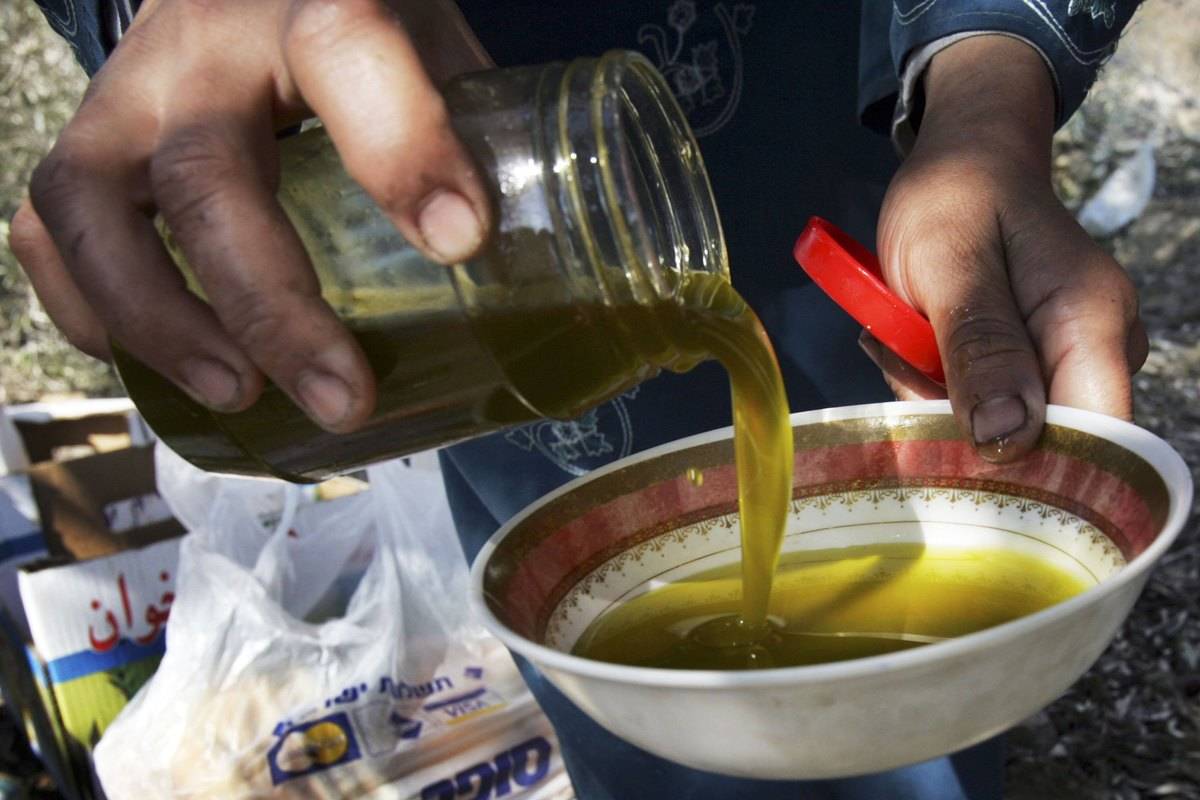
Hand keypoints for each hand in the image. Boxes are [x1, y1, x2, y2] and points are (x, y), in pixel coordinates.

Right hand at [7, 0, 491, 431]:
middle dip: (273, 306)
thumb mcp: (428, 44)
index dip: (401, 148)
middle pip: (207, 177)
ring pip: (93, 213)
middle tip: (343, 399)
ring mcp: (126, 98)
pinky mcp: (87, 144)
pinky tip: (159, 365)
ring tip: (239, 396)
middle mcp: (202, 49)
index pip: (346, 50)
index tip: (460, 241)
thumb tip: (510, 267)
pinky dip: (93, 310)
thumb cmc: (354, 23)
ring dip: (163, 324)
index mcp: (315, 4)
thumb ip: (467, 130)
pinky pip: (49, 233)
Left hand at [870, 35, 1146, 461]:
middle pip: (1035, 441)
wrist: (964, 159)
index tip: (948, 451)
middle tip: (900, 352)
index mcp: (1092, 324)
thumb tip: (1006, 441)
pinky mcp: (1030, 362)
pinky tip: (909, 337)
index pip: (1093, 442)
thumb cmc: (956, 196)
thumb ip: (980, 347)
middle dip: (956, 418)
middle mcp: (1096, 349)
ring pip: (998, 426)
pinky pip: (982, 403)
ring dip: (933, 394)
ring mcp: (1064, 357)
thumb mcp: (950, 264)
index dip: (1028, 472)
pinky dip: (936, 382)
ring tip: (899, 330)